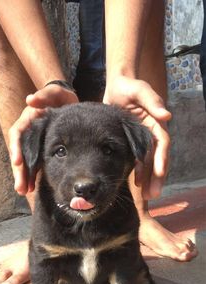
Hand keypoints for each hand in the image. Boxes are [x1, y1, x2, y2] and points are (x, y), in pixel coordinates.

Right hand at [8, 84, 77, 194]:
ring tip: (24, 191)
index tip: (18, 161)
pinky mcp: (40, 149)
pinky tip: (32, 187)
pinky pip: (34, 164)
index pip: (18, 135)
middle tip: (20, 186)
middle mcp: (27, 133)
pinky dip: (32, 175)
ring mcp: (33, 142)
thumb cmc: (58, 96)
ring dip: (24, 177)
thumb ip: (44, 95)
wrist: (66, 102)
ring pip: (25, 161)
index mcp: (27, 120)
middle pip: (19, 153)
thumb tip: (30, 99)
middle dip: (19, 171)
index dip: (17, 148)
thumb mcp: (53, 93)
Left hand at [103, 76, 171, 199]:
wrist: (117, 86)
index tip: (160, 173)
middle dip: (157, 177)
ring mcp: (144, 139)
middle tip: (154, 194)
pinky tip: (136, 184)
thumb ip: (152, 101)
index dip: (161, 159)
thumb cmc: (128, 86)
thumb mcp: (139, 89)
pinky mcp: (134, 143)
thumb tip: (167, 115)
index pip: (162, 144)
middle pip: (158, 158)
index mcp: (156, 122)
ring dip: (150, 179)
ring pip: (150, 162)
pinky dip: (139, 172)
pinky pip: (139, 160)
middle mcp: (153, 133)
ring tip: (148, 196)